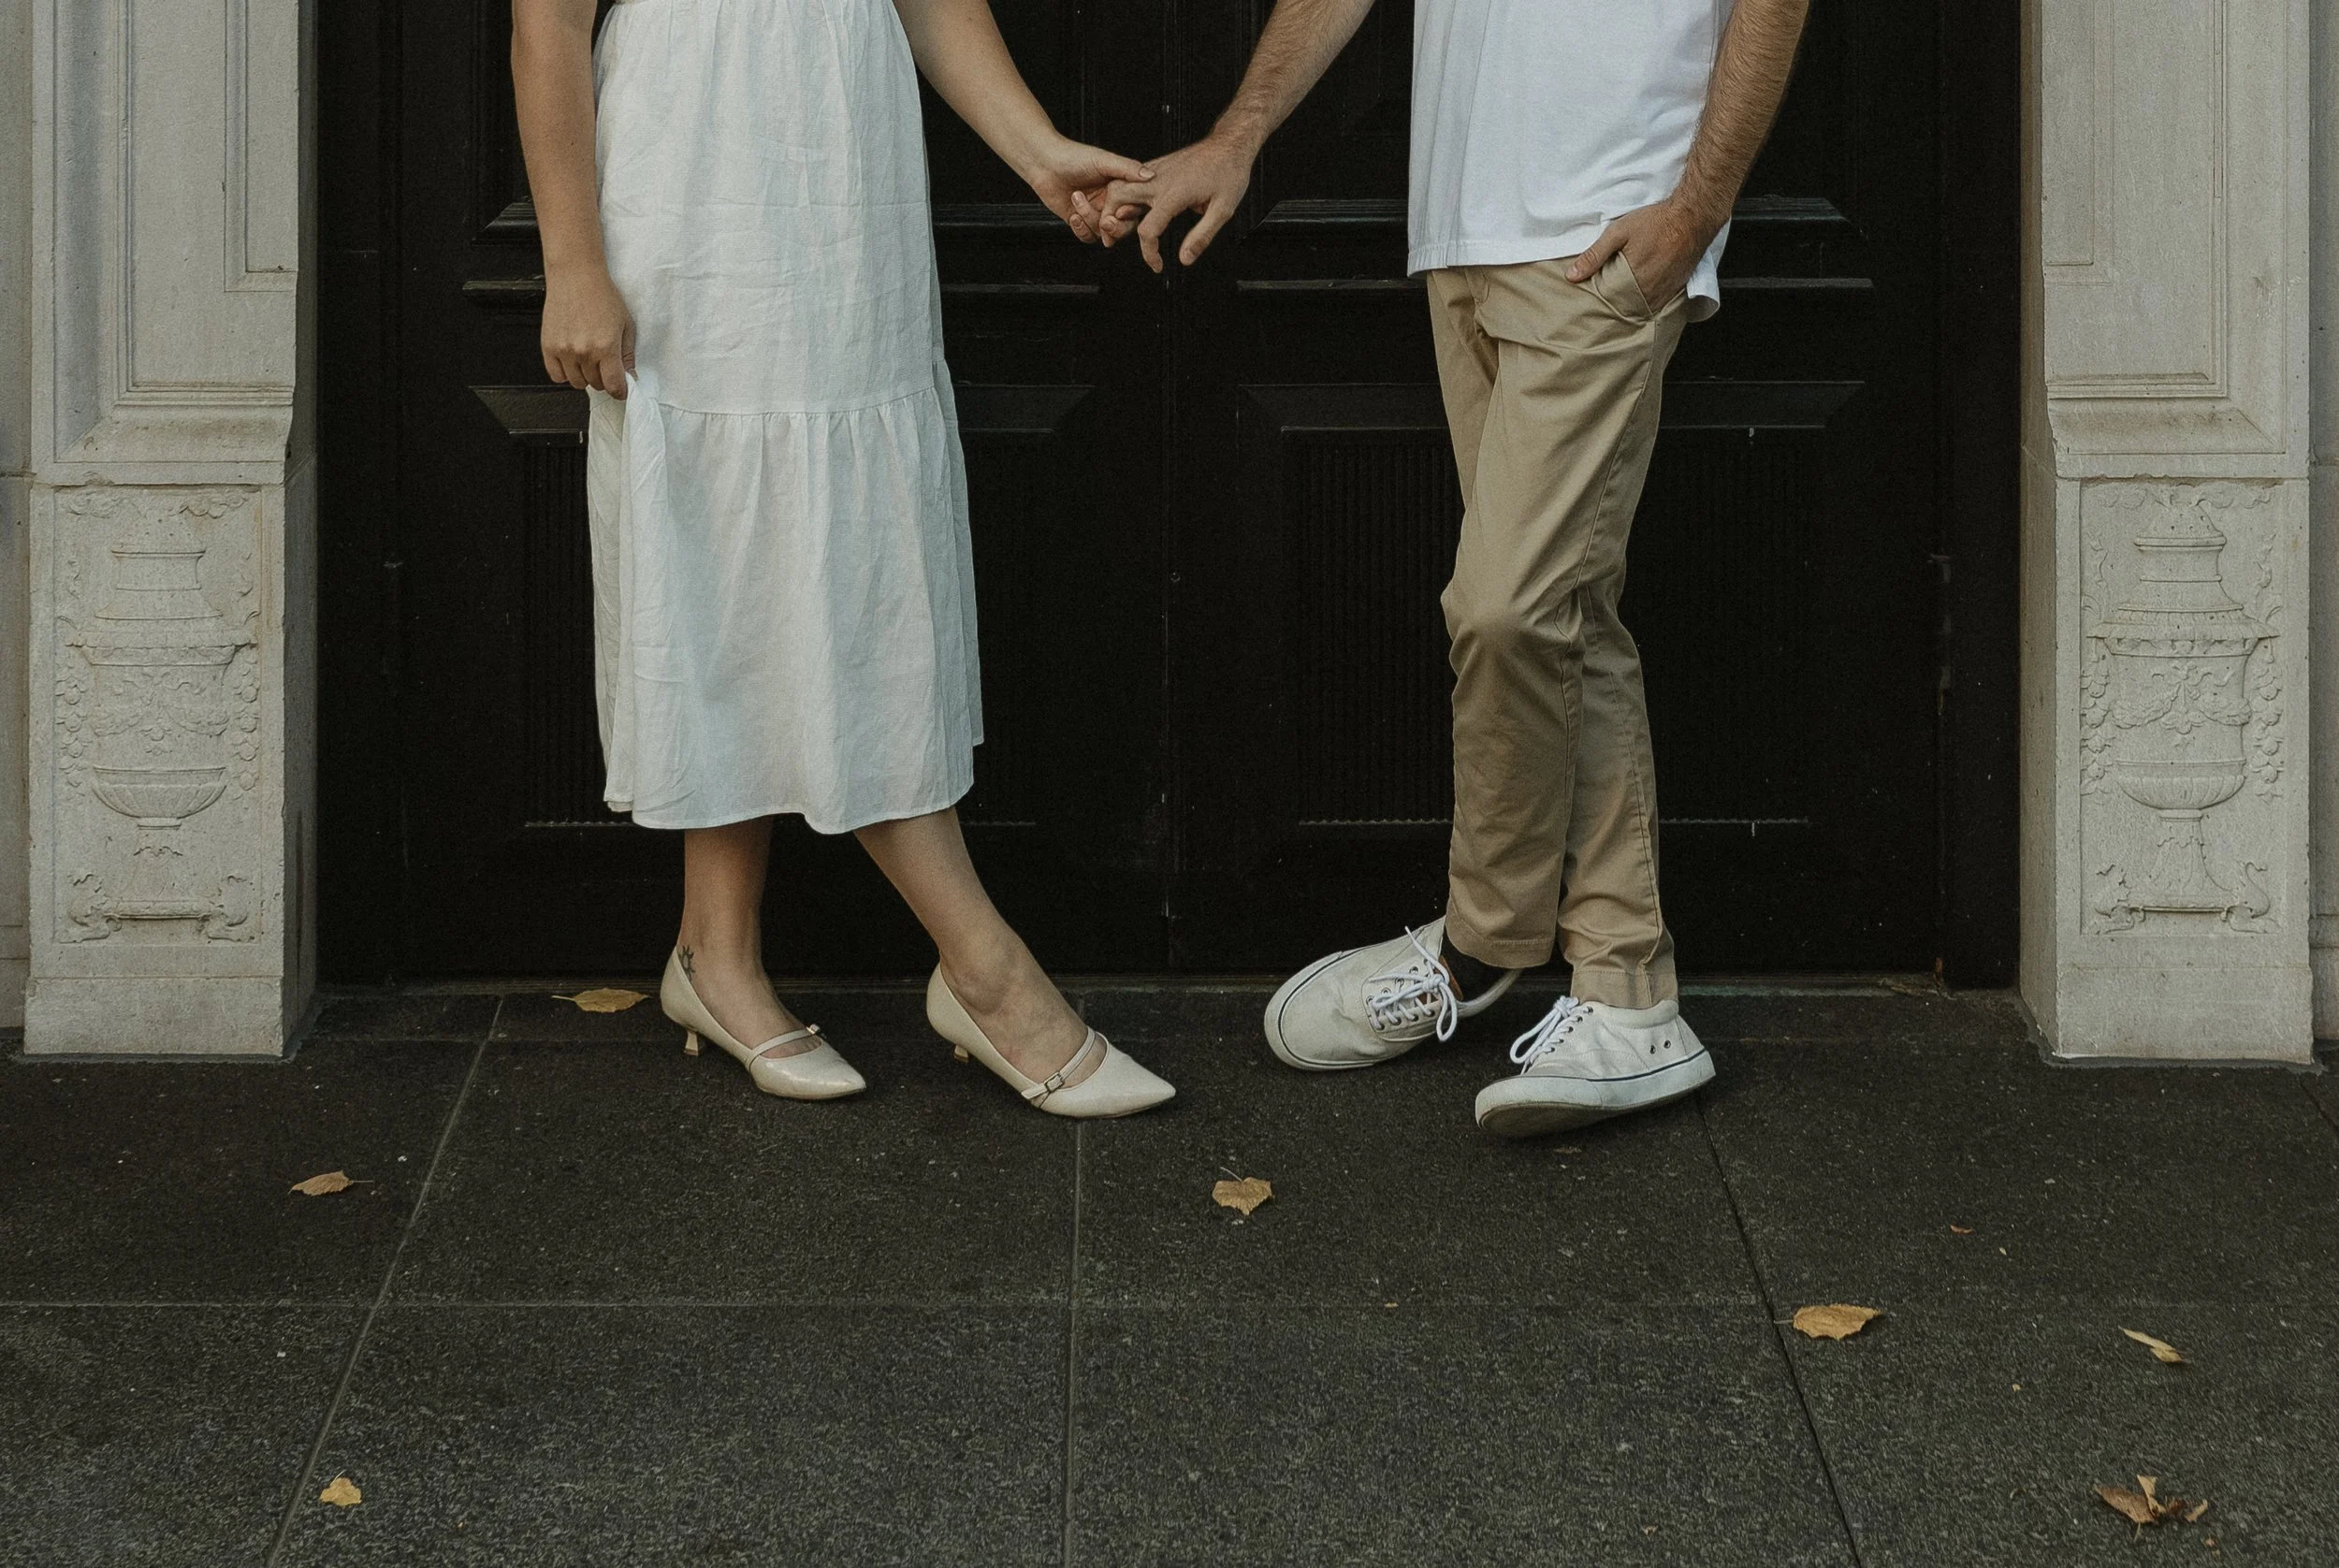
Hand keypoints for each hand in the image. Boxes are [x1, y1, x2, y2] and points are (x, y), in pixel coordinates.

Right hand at [541, 267, 635, 397]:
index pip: (614, 385)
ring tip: (588, 359)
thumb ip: (628, 354)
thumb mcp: (626, 324)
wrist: (575, 275)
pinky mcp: (548, 346)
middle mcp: (584, 352)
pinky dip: (565, 374)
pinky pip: (556, 376)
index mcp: (606, 347)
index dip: (620, 391)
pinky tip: (572, 361)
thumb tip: (630, 376)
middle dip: (604, 379)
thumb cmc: (602, 295)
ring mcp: (564, 350)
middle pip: (596, 384)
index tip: (621, 390)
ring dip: (585, 376)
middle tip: (605, 364)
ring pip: (577, 383)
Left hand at [1023, 136, 1151, 243]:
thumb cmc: (1072, 156)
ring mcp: (1093, 212)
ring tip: (1076, 197)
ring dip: (1089, 219)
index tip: (1121, 211)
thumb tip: (1151, 176)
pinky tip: (1073, 214)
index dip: (1130, 214)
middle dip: (1113, 227)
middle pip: (1122, 227)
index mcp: (1119, 187)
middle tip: (1105, 219)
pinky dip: (1080, 228)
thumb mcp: (1104, 160)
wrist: (1043, 163)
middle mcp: (1108, 201)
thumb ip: (1128, 169)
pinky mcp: (1078, 221)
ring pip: (1102, 233)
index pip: (1134, 209)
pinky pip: (1087, 236)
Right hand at [1094, 134, 1254, 271]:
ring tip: (1121, 225)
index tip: (1157, 265)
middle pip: (1118, 198)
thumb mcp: (1223, 210)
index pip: (1148, 230)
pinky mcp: (1157, 166)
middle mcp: (1159, 180)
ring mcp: (1156, 171)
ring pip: (1118, 185)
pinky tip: (1133, 207)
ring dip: (1113, 205)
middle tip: (1116, 239)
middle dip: (1111, 221)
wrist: (1229, 144)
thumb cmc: (1229, 173)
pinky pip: (1131, 179)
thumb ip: (1202, 236)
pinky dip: (1124, 194)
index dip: (1149, 253)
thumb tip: (1185, 259)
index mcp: (1174, 194)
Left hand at [1563, 198, 1724, 311]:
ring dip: (1628, 304)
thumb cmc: (1656, 222)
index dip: (1597, 301)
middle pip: (1623, 308)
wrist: (1692, 217)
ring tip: (1619, 296)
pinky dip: (1645, 301)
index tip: (1590, 298)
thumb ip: (1594, 255)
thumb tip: (1572, 276)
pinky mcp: (1675, 290)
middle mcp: (1649, 293)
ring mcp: (1664, 294)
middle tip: (1603, 298)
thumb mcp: (1619, 233)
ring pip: (1639, 308)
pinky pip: (1656, 304)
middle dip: (1612, 304)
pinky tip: (1638, 293)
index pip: (1607, 303)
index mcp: (1632, 281)